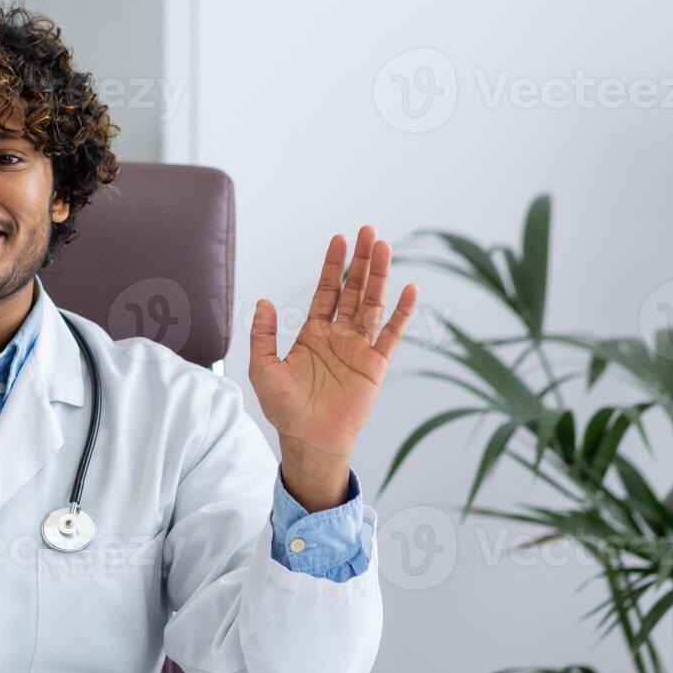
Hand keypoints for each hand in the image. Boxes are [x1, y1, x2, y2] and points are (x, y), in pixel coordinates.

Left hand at [249, 226, 417, 509]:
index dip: (333, 266)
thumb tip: (264, 301)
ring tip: (384, 247)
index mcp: (313, 333)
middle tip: (367, 232)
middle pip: (353, 290)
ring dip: (379, 277)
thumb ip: (263, 334)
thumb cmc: (285, 408)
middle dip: (360, 262)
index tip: (339, 239)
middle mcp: (339, 336)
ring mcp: (359, 348)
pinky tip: (410, 290)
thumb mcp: (264, 368)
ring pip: (372, 304)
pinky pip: (391, 335)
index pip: (327, 291)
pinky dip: (401, 313)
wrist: (308, 440)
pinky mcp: (375, 365)